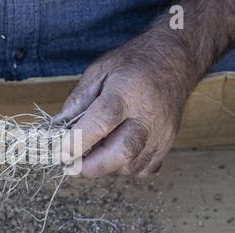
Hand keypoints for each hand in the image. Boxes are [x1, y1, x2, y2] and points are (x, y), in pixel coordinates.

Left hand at [55, 39, 189, 177]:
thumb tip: (58, 128)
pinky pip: (144, 169)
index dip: (79, 140)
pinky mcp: (168, 144)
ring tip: (92, 157)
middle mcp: (148, 115)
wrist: (176, 61)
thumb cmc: (133, 65)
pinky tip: (115, 156)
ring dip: (106, 168)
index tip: (61, 153)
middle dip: (92, 166)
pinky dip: (125, 169)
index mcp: (128, 91)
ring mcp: (161, 132)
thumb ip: (77, 100)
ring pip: (131, 165)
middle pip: (121, 152)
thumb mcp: (99, 71)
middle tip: (71, 167)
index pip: (102, 121)